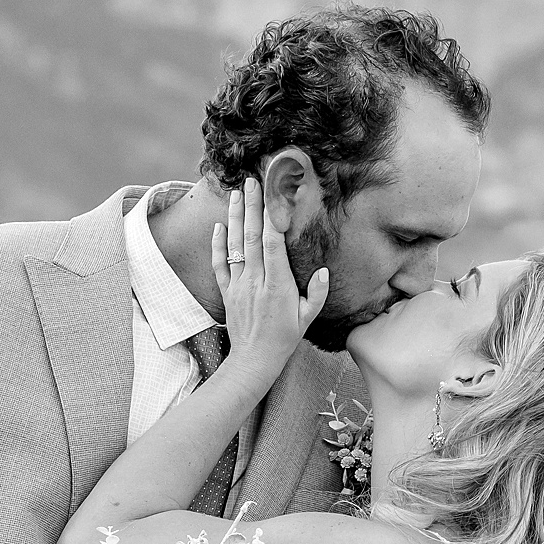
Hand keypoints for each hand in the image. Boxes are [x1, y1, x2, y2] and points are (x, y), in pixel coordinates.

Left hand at [212, 178, 327, 384]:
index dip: (271, 219)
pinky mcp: (227, 292)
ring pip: (234, 245)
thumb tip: (325, 271)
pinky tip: (219, 225)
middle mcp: (255, 281)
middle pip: (251, 237)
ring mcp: (238, 285)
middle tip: (251, 182)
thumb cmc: (284, 338)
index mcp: (277, 286)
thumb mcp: (308, 318)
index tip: (273, 197)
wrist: (254, 360)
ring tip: (235, 193)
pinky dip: (218, 244)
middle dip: (251, 207)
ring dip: (234, 217)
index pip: (273, 245)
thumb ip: (318, 294)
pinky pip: (220, 264)